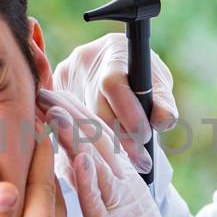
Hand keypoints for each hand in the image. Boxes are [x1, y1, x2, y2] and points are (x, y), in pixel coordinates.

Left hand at [37, 88, 192, 216]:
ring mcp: (119, 206)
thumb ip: (93, 186)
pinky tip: (76, 157)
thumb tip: (72, 162)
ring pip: (97, 161)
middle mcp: (122, 185)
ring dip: (73, 132)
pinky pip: (100, 201)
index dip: (71, 111)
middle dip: (67, 109)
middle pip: (95, 138)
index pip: (95, 137)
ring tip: (52, 107)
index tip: (47, 91)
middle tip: (42, 86)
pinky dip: (89, 178)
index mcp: (120, 181)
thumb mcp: (110, 213)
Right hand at [49, 34, 178, 174]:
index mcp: (113, 53)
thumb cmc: (142, 76)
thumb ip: (163, 102)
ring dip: (103, 144)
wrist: (118, 66)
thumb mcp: (158, 83)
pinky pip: (67, 122)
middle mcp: (83, 61)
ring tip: (124, 163)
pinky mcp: (53, 93)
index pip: (113, 87)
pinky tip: (102, 156)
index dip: (129, 116)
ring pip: (79, 120)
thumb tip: (162, 121)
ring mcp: (64, 76)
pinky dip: (87, 141)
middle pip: (95, 109)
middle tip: (139, 160)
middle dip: (120, 138)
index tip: (144, 138)